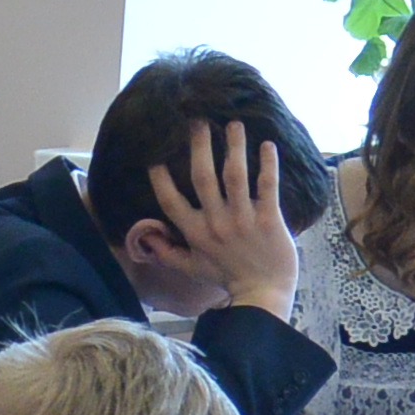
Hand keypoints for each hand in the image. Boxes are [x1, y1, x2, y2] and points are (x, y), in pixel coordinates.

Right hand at [147, 120, 300, 318]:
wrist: (263, 293)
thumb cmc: (228, 278)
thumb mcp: (192, 268)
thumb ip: (167, 253)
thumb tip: (146, 239)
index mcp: (195, 234)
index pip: (171, 201)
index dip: (161, 179)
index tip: (157, 156)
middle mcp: (215, 223)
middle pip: (203, 178)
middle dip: (199, 147)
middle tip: (198, 121)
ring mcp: (243, 220)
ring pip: (234, 175)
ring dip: (233, 147)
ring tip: (233, 124)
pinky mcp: (268, 219)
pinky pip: (267, 186)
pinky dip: (267, 164)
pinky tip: (266, 145)